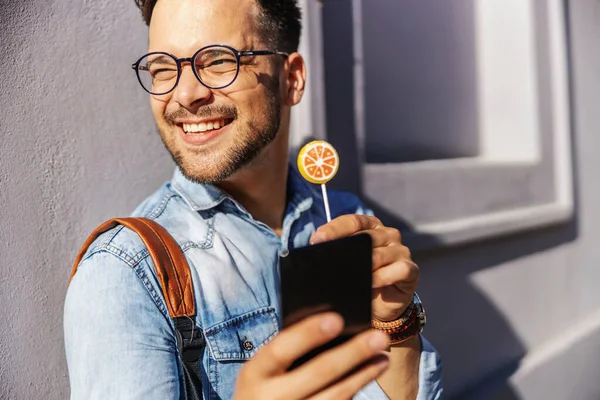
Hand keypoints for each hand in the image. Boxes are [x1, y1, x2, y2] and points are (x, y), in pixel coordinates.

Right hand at [232, 313, 389, 399]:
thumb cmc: (264, 386)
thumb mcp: (264, 370)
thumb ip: (287, 351)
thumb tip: (331, 324)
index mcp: (254, 374)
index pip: (281, 349)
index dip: (308, 333)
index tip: (336, 318)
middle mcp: (270, 398)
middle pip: (318, 373)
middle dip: (352, 353)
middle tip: (378, 336)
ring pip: (335, 396)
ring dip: (363, 375)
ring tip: (382, 357)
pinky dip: (354, 390)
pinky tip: (368, 375)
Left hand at [310, 215, 418, 321]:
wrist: (381, 306)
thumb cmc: (362, 279)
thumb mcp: (347, 264)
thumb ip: (338, 253)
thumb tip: (318, 250)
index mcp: (371, 227)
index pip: (353, 221)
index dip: (334, 229)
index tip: (317, 240)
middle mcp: (388, 235)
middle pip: (367, 236)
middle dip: (346, 249)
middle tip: (327, 260)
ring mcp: (401, 251)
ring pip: (381, 254)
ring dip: (365, 265)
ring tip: (349, 276)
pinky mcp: (411, 269)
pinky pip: (399, 269)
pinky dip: (384, 276)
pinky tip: (372, 282)